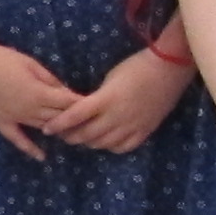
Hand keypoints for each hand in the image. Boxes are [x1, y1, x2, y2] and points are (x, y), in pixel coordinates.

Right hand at [0, 34, 79, 160]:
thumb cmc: (1, 58)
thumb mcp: (30, 63)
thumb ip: (49, 79)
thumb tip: (64, 90)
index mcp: (39, 93)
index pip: (68, 102)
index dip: (82, 104)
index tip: (96, 106)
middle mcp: (30, 109)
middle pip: (59, 118)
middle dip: (75, 120)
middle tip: (89, 124)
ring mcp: (15, 118)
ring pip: (43, 128)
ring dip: (58, 132)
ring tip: (73, 135)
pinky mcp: (1, 122)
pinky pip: (17, 139)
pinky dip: (30, 149)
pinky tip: (42, 157)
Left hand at [40, 45, 192, 155]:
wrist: (169, 69)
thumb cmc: (136, 66)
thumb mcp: (110, 79)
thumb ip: (96, 98)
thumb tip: (82, 109)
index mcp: (106, 100)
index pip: (75, 116)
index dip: (59, 124)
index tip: (47, 129)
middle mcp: (117, 117)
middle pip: (86, 135)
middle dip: (70, 136)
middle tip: (61, 135)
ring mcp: (132, 126)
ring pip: (103, 144)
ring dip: (88, 142)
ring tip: (80, 138)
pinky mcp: (145, 131)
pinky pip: (123, 147)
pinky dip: (110, 147)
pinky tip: (105, 142)